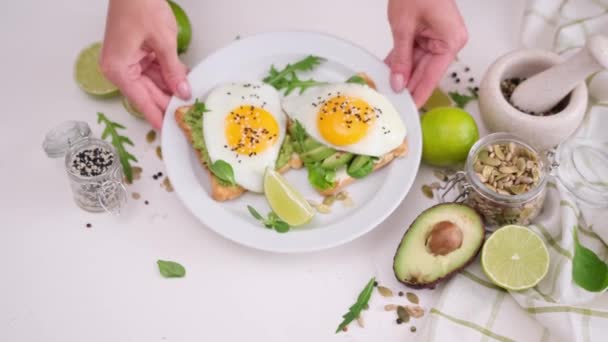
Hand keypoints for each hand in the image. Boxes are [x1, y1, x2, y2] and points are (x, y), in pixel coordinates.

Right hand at [100, 0, 190, 129]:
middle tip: (187, 116)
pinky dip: (168, 76)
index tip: (168, 132)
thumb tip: (182, 91)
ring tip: (190, 99)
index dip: (157, 117)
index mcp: (119, 69)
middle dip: (168, 103)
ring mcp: (128, 62)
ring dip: (171, 89)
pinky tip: (184, 81)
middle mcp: (120, 69)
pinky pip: (154, 71)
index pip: (142, 101)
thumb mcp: (163, 42)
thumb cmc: (139, 7)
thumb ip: (173, 70)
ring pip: (153, 84)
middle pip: (148, 94)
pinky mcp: (136, 55)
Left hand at [386, 0, 467, 107]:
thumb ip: (401, 57)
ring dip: (401, 74)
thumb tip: (398, 83)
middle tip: (392, 103)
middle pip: (425, 71)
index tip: (409, 110)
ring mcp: (439, 38)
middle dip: (407, 86)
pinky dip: (401, 61)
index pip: (432, 76)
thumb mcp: (404, 27)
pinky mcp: (429, 34)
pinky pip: (414, 52)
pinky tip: (388, 73)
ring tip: (387, 91)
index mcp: (451, 41)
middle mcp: (449, 42)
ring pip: (417, 63)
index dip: (419, 94)